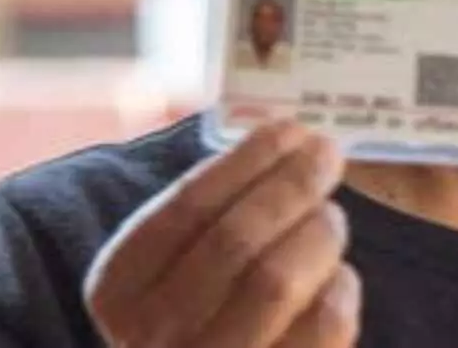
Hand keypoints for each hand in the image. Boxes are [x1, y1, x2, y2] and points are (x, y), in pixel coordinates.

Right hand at [84, 121, 359, 347]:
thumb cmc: (198, 316)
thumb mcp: (175, 267)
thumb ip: (211, 213)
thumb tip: (284, 141)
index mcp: (120, 288)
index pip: (186, 207)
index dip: (246, 160)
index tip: (289, 129)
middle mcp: (153, 335)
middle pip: (233, 240)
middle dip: (289, 186)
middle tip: (326, 155)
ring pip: (275, 282)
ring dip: (315, 233)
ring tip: (330, 218)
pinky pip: (319, 325)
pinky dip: (338, 288)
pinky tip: (338, 278)